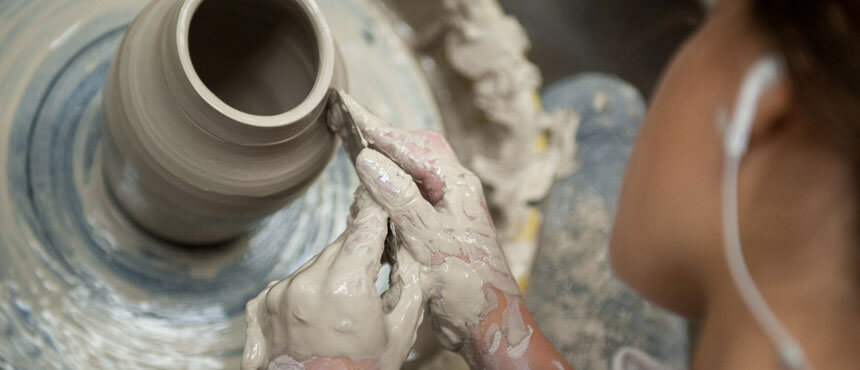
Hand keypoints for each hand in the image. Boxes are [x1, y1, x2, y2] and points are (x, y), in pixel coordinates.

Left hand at [241, 187, 424, 369]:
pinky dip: (308, 289)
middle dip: (361, 247)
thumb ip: (411, 282)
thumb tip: (413, 246)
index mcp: (345, 288)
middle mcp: (306, 284)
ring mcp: (279, 294)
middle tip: (377, 259)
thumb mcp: (400, 331)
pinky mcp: (261, 305)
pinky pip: (292, 281)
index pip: (366, 226)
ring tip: (346, 306)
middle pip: (341, 244)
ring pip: (317, 262)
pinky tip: (320, 315)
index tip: (384, 189)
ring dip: (334, 270)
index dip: (378, 207)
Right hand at [331, 93, 520, 352]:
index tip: (347, 108)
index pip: (411, 146)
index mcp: (457, 185)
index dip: (376, 127)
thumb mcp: (430, 242)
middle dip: (382, 142)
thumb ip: (400, 200)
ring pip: (408, 177)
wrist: (487, 324)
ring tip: (357, 172)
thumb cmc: (469, 285)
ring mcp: (445, 210)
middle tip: (348, 130)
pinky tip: (372, 209)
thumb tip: (369, 160)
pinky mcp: (436, 230)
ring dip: (382, 175)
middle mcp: (453, 191)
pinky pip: (406, 203)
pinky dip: (386, 202)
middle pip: (412, 152)